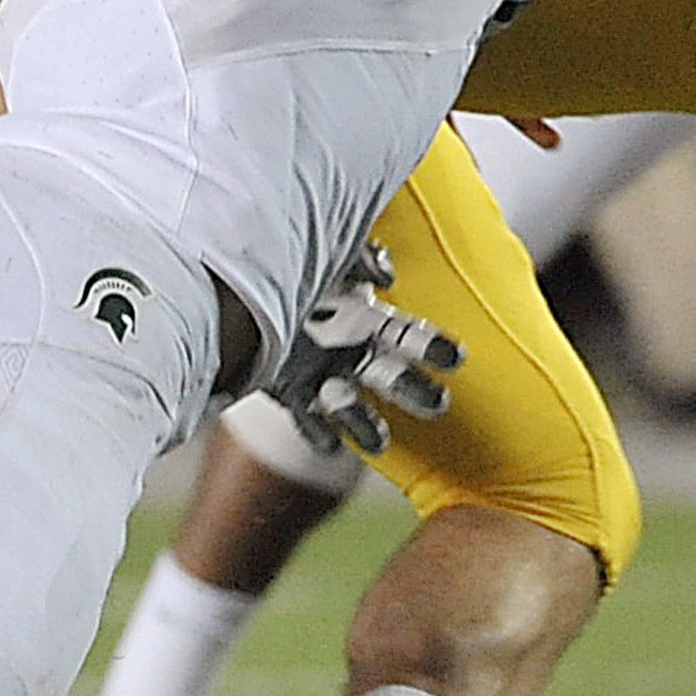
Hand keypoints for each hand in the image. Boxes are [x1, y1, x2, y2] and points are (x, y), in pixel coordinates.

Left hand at [263, 242, 463, 457]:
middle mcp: (350, 353)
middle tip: (438, 403)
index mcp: (365, 319)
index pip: (409, 336)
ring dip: (367, 425)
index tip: (455, 358)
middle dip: (415, 391)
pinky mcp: (290, 394)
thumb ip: (359, 257)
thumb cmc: (292, 267)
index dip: (433, 347)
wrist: (239, 290)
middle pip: (392, 378)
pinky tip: (329, 441)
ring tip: (379, 440)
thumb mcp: (329, 254)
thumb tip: (386, 276)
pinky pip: (308, 422)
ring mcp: (322, 377)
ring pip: (352, 407)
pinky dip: (320, 433)